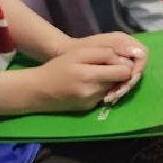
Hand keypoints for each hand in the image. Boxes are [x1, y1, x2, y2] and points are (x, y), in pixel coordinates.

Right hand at [21, 40, 144, 111]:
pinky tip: (90, 84)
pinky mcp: (89, 108)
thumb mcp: (79, 54)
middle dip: (119, 73)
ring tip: (98, 74)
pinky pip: (104, 95)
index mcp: (89, 76)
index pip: (124, 72)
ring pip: (114, 89)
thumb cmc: (58, 67)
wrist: (37, 90)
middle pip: (122, 81)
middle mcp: (93, 92)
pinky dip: (102, 89)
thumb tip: (124, 60)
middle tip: (109, 66)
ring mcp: (92, 102)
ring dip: (111, 81)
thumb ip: (104, 54)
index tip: (117, 59)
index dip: (124, 64)